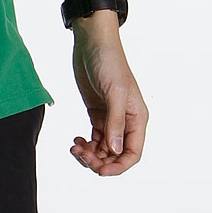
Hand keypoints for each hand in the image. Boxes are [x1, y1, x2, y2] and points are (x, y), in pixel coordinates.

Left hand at [69, 15, 147, 175]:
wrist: (93, 42)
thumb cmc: (109, 62)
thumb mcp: (114, 92)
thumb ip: (115, 122)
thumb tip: (114, 151)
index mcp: (137, 118)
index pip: (132, 153)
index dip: (118, 166)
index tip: (99, 170)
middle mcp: (126, 121)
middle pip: (116, 155)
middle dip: (99, 161)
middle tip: (80, 154)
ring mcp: (111, 118)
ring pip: (103, 149)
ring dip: (90, 154)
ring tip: (75, 147)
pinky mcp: (97, 113)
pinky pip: (94, 138)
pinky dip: (85, 144)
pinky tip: (75, 140)